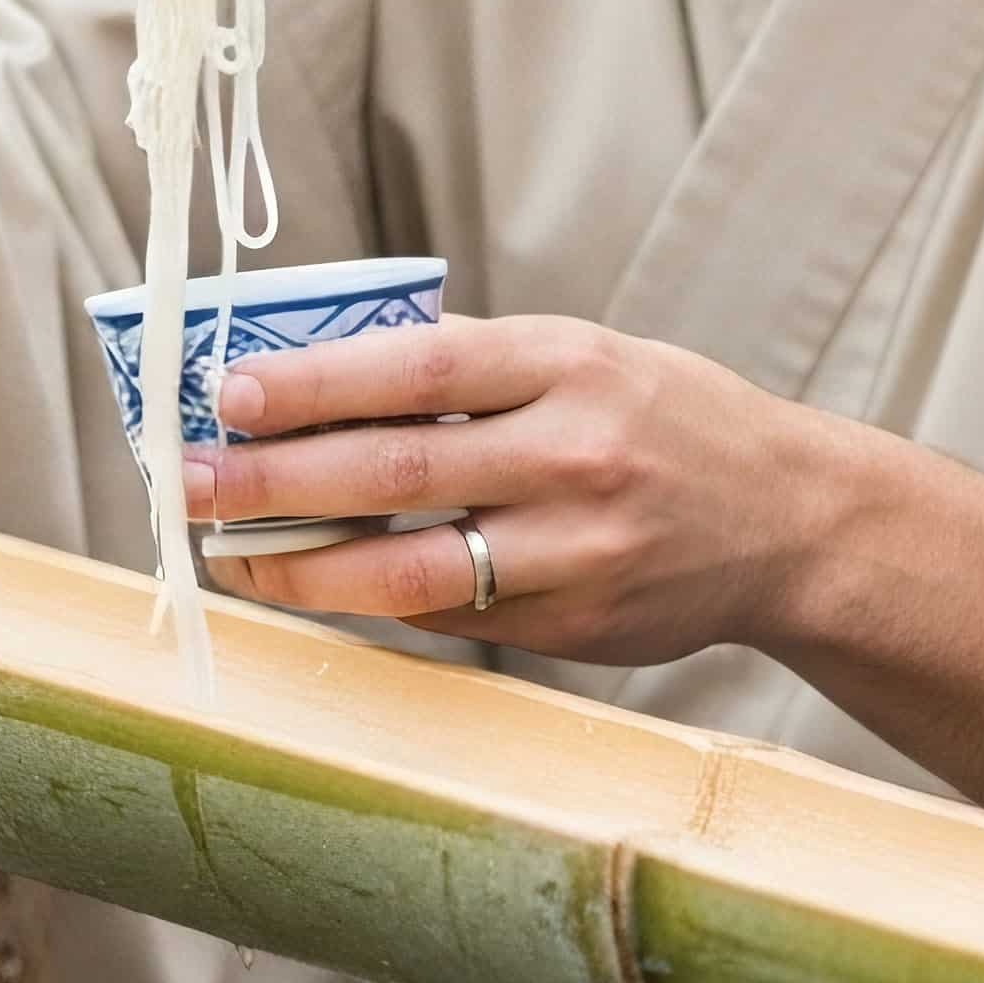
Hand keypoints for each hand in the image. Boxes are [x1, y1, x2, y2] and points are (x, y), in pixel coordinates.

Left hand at [192, 316, 906, 670]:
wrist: (794, 520)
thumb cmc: (668, 421)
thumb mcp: (588, 357)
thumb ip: (473, 363)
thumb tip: (319, 363)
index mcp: (572, 363)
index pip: (420, 365)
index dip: (314, 381)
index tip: (227, 391)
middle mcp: (577, 453)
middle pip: (393, 470)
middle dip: (273, 480)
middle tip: (189, 482)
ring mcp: (580, 548)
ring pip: (409, 568)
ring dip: (302, 566)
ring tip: (232, 556)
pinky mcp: (577, 625)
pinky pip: (451, 615)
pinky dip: (377, 601)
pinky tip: (328, 586)